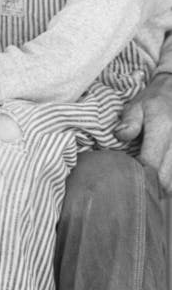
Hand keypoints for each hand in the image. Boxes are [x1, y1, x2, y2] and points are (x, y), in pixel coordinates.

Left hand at [115, 72, 171, 191]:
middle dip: (150, 188)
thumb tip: (121, 135)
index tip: (127, 179)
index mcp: (163, 129)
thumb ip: (129, 122)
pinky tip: (158, 181)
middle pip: (165, 178)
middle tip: (135, 188)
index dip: (139, 176)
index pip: (151, 163)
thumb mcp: (136, 105)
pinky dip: (169, 182)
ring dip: (161, 188)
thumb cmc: (153, 100)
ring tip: (147, 187)